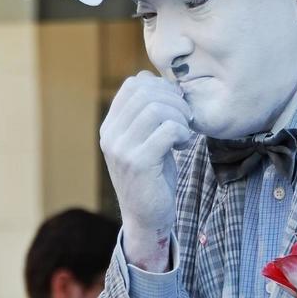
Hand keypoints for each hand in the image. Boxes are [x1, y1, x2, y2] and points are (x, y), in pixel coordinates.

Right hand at [99, 71, 191, 269]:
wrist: (148, 217)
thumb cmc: (153, 176)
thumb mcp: (146, 140)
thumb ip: (147, 114)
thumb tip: (156, 80)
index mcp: (111, 126)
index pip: (133, 85)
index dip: (161, 88)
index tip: (176, 107)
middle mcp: (111, 135)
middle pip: (146, 93)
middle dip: (174, 101)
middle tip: (186, 119)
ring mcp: (122, 149)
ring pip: (157, 109)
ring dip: (180, 117)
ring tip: (185, 134)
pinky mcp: (139, 163)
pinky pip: (168, 130)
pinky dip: (182, 132)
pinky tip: (183, 145)